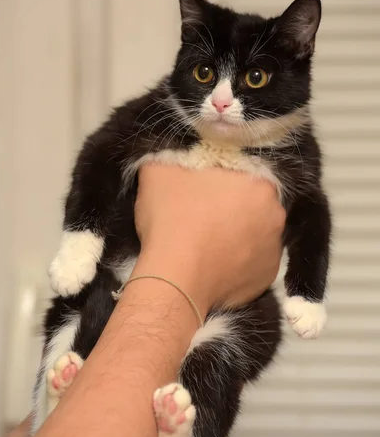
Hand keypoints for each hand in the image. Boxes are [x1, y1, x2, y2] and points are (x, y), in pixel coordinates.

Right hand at [135, 165, 284, 314]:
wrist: (175, 279)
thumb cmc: (172, 219)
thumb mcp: (159, 172)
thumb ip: (171, 156)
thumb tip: (173, 156)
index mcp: (258, 183)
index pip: (242, 173)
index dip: (221, 181)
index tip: (201, 191)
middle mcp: (276, 215)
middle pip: (252, 204)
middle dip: (232, 208)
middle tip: (203, 216)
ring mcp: (274, 250)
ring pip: (254, 234)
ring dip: (236, 235)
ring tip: (207, 244)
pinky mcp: (266, 278)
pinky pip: (252, 264)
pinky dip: (237, 262)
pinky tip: (214, 264)